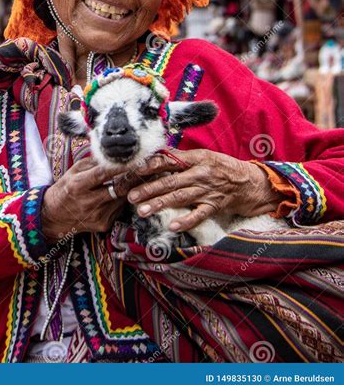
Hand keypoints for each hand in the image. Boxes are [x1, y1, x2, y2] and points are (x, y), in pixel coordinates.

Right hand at [42, 158, 132, 241]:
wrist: (55, 216)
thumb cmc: (66, 188)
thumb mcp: (74, 171)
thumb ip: (93, 163)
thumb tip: (114, 155)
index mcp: (78, 185)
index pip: (102, 174)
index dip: (119, 166)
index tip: (133, 158)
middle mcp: (88, 202)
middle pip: (118, 188)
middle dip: (132, 177)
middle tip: (144, 167)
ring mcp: (97, 215)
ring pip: (123, 198)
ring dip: (129, 188)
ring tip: (135, 178)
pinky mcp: (104, 224)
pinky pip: (120, 208)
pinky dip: (122, 199)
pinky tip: (121, 193)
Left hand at [127, 149, 281, 232]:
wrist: (253, 183)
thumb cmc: (224, 169)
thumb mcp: (204, 157)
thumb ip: (182, 159)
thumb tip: (156, 158)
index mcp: (196, 157)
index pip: (168, 160)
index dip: (149, 166)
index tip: (133, 172)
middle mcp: (200, 172)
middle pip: (170, 181)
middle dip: (148, 189)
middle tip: (130, 196)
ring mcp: (208, 190)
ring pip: (180, 197)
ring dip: (159, 204)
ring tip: (142, 211)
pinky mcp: (216, 206)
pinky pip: (199, 214)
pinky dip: (186, 221)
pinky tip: (172, 226)